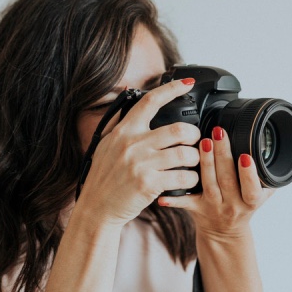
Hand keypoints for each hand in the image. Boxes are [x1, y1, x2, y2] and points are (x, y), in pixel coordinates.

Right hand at [76, 78, 201, 227]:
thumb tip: (127, 91)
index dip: (172, 89)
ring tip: (193, 163)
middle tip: (194, 140)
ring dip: (195, 158)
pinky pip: (182, 177)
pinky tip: (187, 181)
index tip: (187, 83)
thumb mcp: (106, 143)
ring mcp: (140, 164)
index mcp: (124, 131)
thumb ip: (119, 119)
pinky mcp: (148, 184)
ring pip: (185, 153)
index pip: (150, 101)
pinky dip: (191, 179)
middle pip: (178, 129)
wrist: (96, 208)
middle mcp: (132, 144)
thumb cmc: (104, 177)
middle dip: (194, 134)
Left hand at [157, 126, 273, 237]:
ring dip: (205, 162)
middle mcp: (232, 205)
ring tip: (202, 142)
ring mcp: (212, 207)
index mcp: (250, 201)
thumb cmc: (242, 207)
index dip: (249, 174)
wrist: (224, 234)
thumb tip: (271, 150)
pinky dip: (174, 200)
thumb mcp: (261, 195)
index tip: (246, 157)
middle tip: (219, 133)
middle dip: (223, 155)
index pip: (252, 189)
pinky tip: (165, 195)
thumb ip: (267, 177)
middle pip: (227, 179)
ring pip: (208, 184)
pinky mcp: (196, 209)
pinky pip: (184, 203)